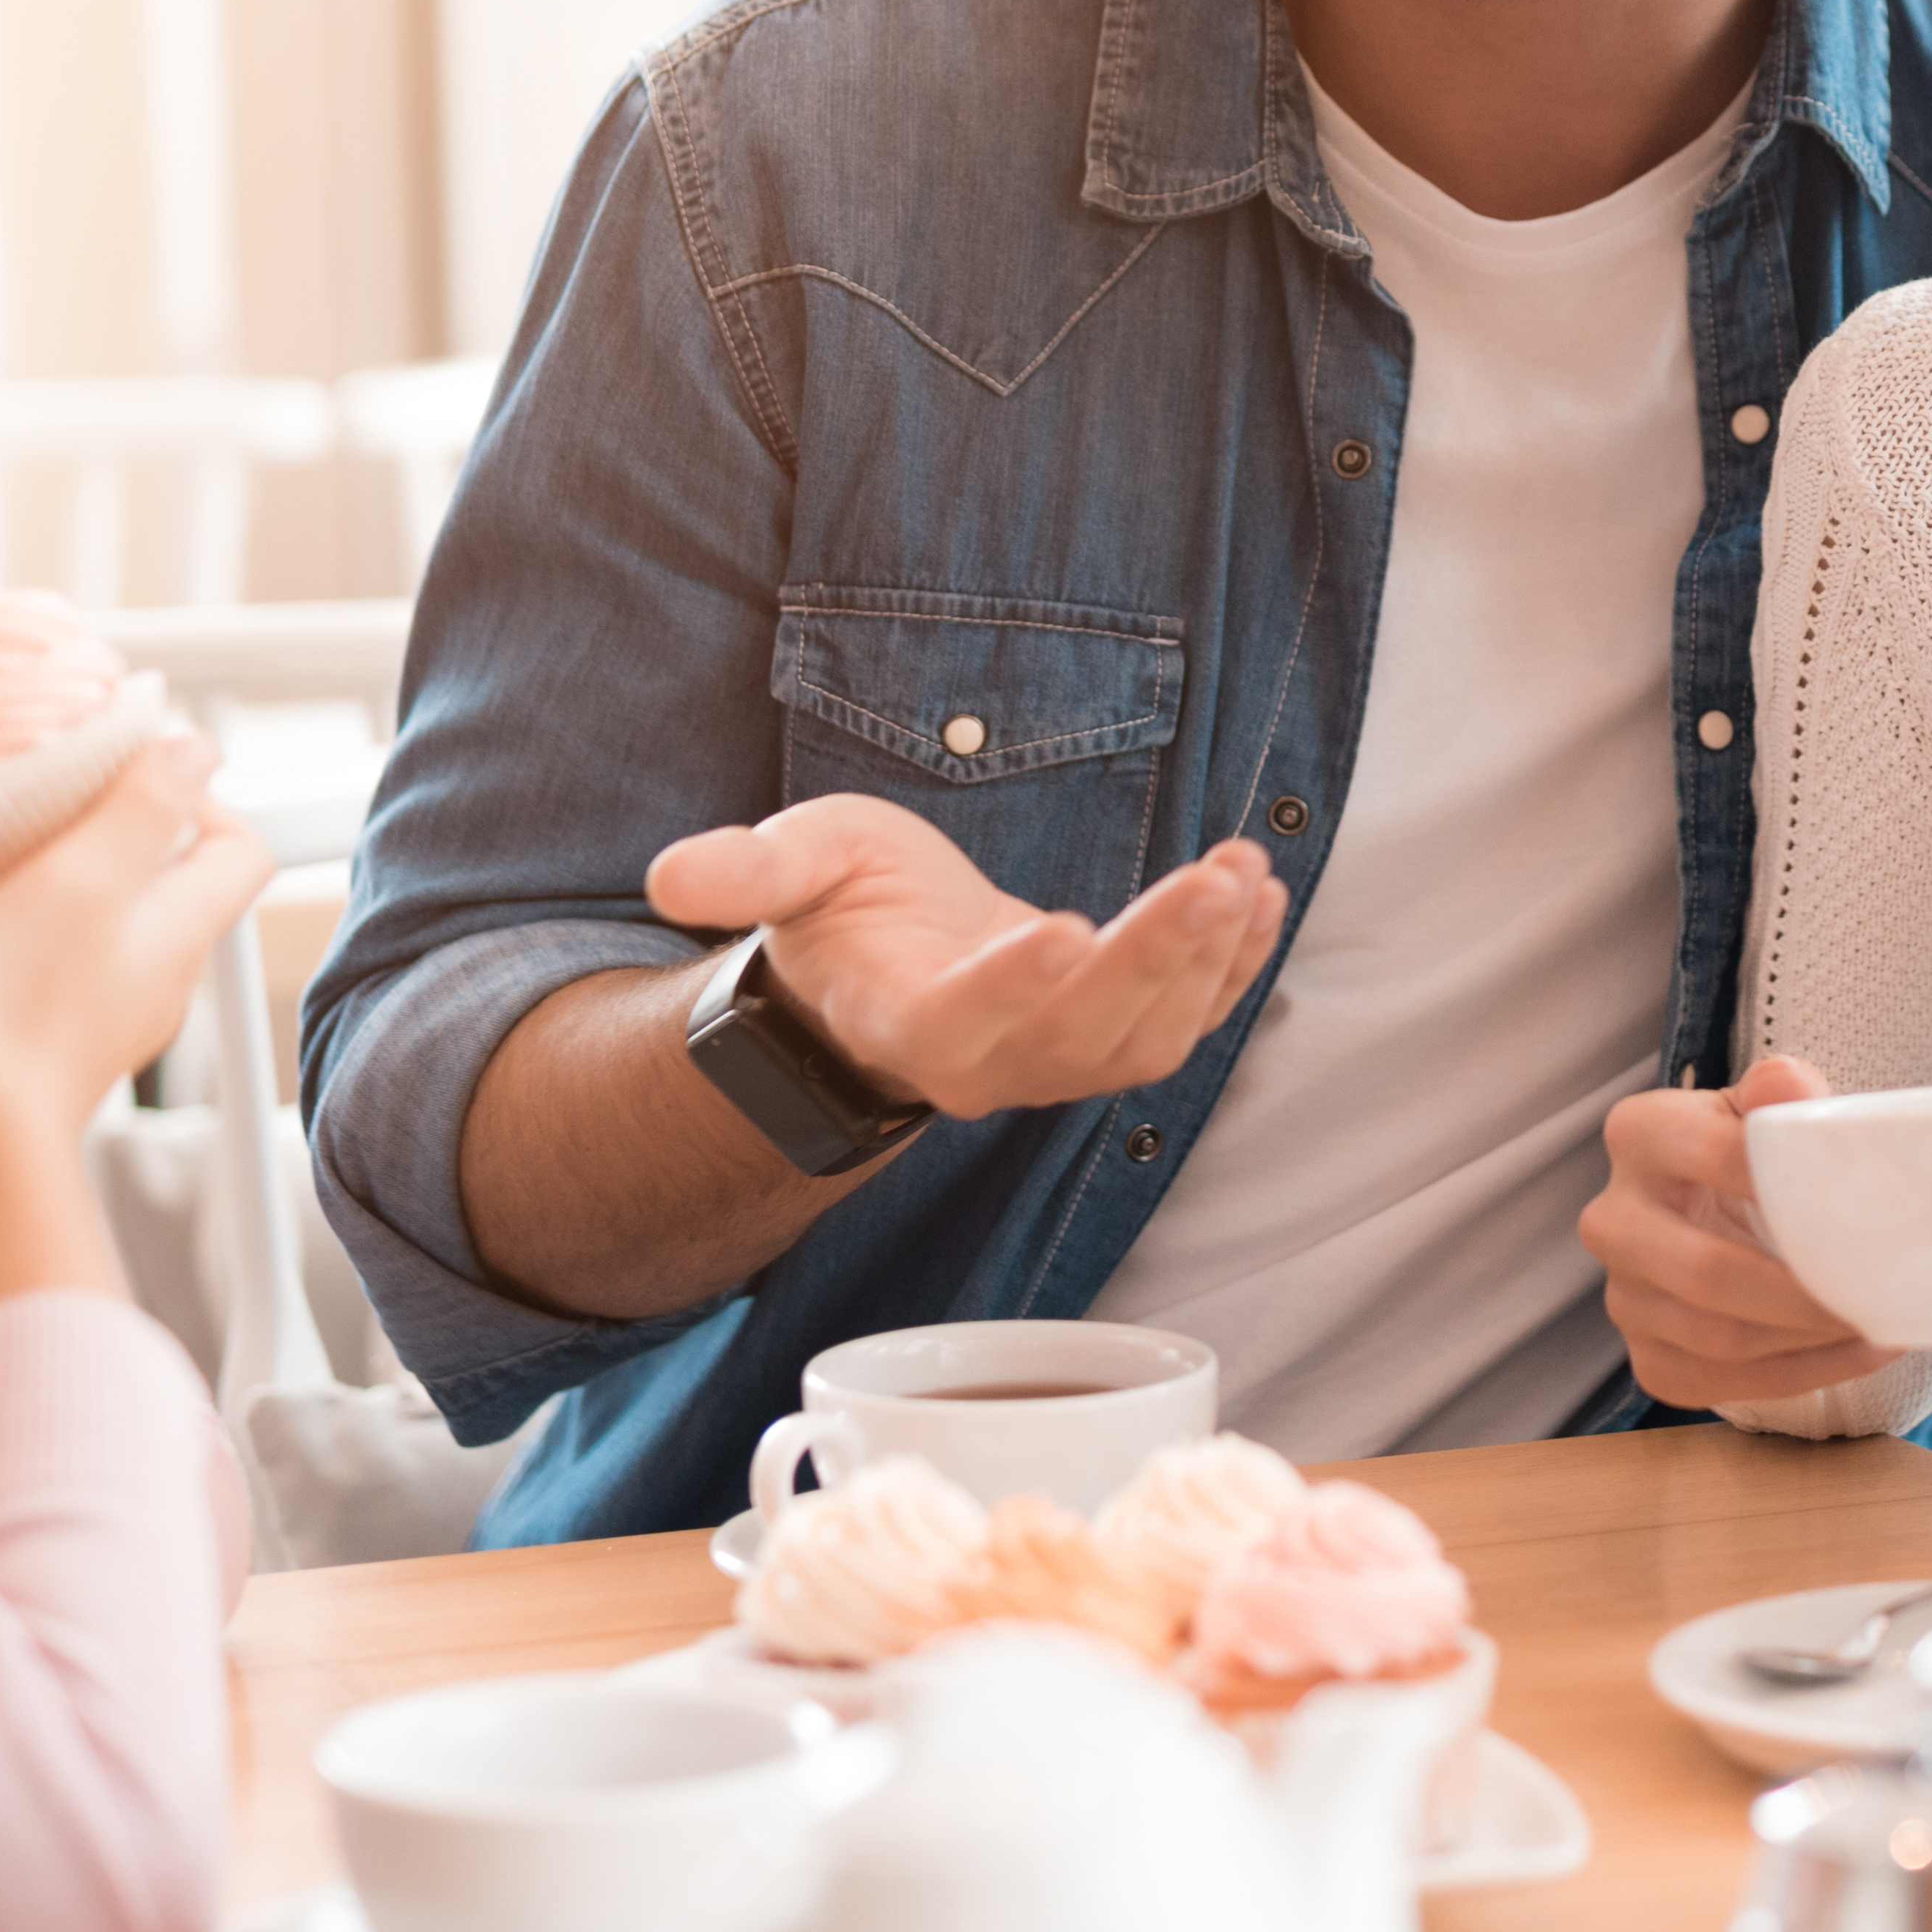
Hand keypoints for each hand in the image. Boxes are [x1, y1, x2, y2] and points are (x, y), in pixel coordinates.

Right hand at [0, 733, 274, 1126]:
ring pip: (33, 915)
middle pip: (119, 874)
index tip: (130, 774)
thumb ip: (145, 806)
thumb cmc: (27, 1002)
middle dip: (46, 828)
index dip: (200, 800)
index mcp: (176, 927)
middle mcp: (140, 968)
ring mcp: (77, 1007)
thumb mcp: (88, 874)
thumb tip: (198, 748)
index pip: (234, 850)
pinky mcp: (15, 1038)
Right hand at [646, 798, 1282, 1120]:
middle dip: (1154, 959)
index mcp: (903, 1022)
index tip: (1059, 929)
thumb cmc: (840, 912)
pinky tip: (1260, 897)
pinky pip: (1185, 1020)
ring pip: (1146, 1040)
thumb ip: (745, 874)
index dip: (1010, 988)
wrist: (888, 961)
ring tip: (1244, 873)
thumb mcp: (791, 870)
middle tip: (1212, 883)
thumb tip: (671, 875)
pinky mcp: (1111, 1035)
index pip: (959, 1024)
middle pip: (1080, 1037)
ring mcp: (1058, 1059)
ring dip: (1206, 960)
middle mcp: (988, 1061)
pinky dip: (1231, 967)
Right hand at [1583, 1056, 1890, 1407]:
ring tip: (1880, 1324)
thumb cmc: (1749, 1156)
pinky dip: (1802, 1375)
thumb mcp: (1763, 1109)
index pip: (1715, 1156)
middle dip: (1803, 1294)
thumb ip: (1779, 1092)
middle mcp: (1612, 1218)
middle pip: (1707, 1273)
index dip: (1788, 1185)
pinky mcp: (1647, 1358)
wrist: (1715, 1215)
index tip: (1861, 1210)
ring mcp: (1623, 1296)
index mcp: (1639, 1134)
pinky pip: (1725, 1384)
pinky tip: (1856, 1352)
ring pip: (1720, 1338)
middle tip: (1875, 1294)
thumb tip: (1789, 1085)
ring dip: (1811, 1341)